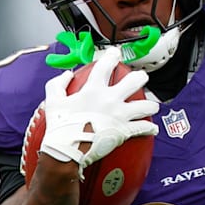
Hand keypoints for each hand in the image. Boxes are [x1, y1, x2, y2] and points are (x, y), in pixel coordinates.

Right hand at [40, 47, 158, 171]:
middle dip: (140, 77)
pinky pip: (143, 128)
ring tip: (151, 106)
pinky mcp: (124, 131)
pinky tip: (152, 128)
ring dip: (150, 105)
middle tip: (141, 78)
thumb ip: (58, 84)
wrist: (67, 150)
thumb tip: (67, 74)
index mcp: (93, 89)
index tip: (115, 53)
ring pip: (146, 106)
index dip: (112, 56)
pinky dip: (149, 128)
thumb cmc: (60, 127)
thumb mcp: (52, 101)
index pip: (106, 65)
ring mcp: (119, 115)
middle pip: (135, 81)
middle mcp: (110, 99)